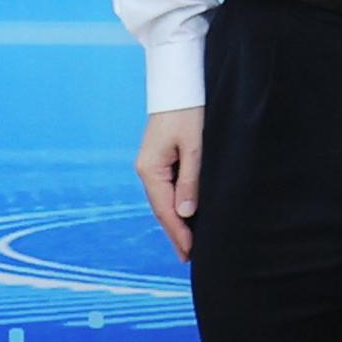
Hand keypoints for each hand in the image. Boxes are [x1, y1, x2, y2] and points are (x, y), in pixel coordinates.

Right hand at [135, 108, 200, 258]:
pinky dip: (176, 205)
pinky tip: (185, 216)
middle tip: (189, 258)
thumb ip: (191, 179)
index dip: (178, 233)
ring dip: (176, 221)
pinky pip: (168, 189)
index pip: (165, 210)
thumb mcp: (195, 145)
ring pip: (165, 200)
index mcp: (150, 169)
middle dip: (175, 233)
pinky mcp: (161, 159)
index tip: (190, 253)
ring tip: (188, 244)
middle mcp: (146, 169)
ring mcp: (152, 165)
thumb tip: (185, 213)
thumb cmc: (190, 110)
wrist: (181, 83)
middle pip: (162, 209)